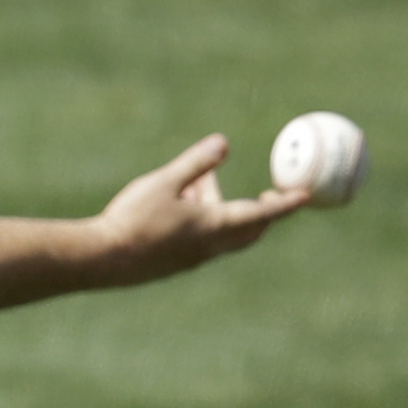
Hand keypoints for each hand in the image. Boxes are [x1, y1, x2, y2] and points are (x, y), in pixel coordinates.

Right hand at [88, 135, 308, 284]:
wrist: (101, 260)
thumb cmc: (133, 220)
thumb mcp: (165, 182)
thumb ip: (196, 163)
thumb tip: (224, 143)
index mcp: (213, 226)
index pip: (263, 213)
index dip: (286, 203)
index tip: (306, 195)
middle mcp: (209, 247)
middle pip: (250, 231)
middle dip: (264, 212)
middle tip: (270, 193)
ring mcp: (192, 258)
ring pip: (223, 233)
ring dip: (222, 208)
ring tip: (197, 183)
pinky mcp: (175, 263)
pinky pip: (202, 240)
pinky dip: (203, 220)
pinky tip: (178, 204)